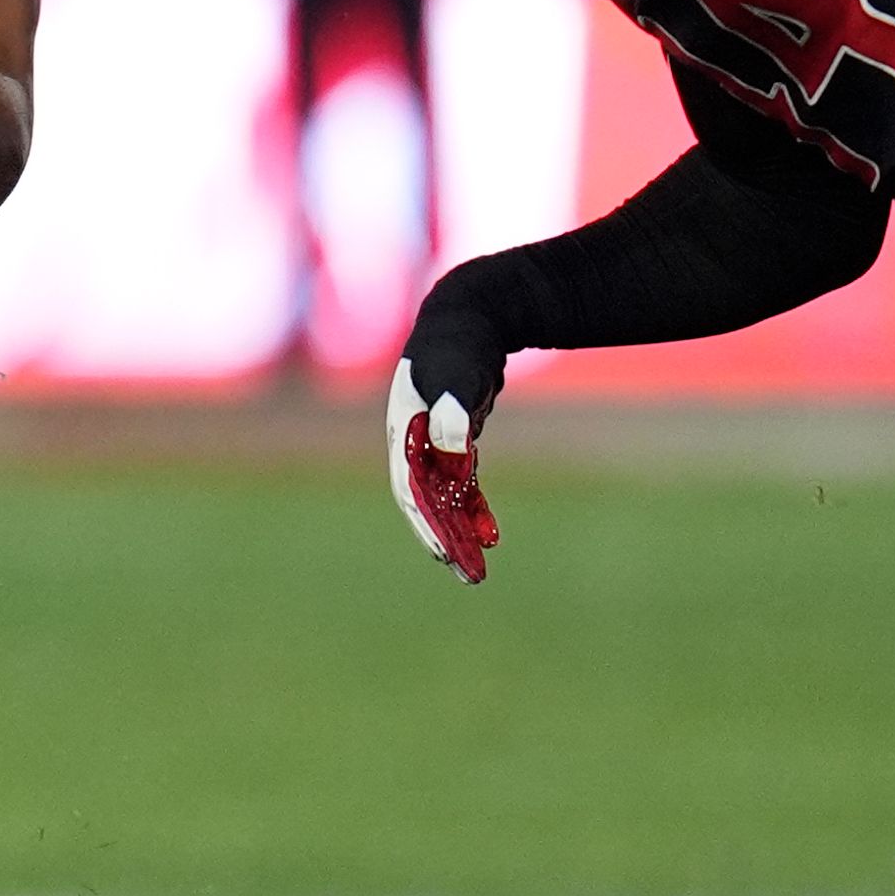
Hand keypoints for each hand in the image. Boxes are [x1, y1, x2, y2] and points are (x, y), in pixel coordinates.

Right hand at [384, 360, 498, 583]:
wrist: (470, 318)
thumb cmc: (457, 347)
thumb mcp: (456, 376)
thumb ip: (452, 411)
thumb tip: (454, 452)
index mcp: (404, 435)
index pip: (410, 491)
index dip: (426, 524)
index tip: (443, 554)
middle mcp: (413, 446)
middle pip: (427, 504)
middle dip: (446, 540)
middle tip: (469, 576)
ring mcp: (433, 446)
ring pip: (445, 500)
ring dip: (460, 532)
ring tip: (479, 567)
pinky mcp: (453, 443)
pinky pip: (461, 486)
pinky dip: (474, 509)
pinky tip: (491, 533)